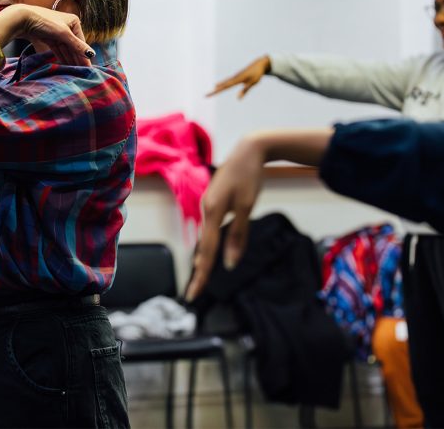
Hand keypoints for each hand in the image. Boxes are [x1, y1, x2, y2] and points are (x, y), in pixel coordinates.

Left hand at [0, 4, 93, 66]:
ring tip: (74, 72)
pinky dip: (61, 57)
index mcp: (74, 22)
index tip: (88, 69)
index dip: (84, 56)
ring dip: (69, 60)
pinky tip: (65, 66)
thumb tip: (91, 54)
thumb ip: (77, 45)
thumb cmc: (45, 22)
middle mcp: (67, 26)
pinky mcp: (48, 37)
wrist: (22, 18)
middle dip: (77, 59)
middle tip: (82, 73)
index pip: (81, 42)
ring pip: (65, 49)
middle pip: (73, 46)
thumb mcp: (63, 34)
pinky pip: (57, 49)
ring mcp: (57, 32)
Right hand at [184, 135, 265, 301]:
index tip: (193, 294)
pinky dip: (210, 243)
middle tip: (195, 292)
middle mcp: (205, 209)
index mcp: (212, 211)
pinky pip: (210, 228)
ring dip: (206, 257)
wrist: (248, 150)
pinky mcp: (213, 201)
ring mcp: (208, 205)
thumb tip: (230, 262)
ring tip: (201, 277)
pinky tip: (211, 251)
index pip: (208, 251)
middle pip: (203, 246)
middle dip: (200, 270)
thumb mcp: (247, 206)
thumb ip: (238, 235)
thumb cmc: (250, 176)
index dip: (202, 274)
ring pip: (206, 237)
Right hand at [207, 55, 270, 98]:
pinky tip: (219, 85)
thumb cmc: (257, 74)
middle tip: (206, 95)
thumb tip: (238, 98)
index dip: (216, 91)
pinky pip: (228, 81)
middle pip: (223, 85)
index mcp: (237, 79)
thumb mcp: (252, 83)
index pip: (225, 87)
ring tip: (212, 89)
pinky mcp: (237, 76)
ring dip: (219, 86)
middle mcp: (234, 77)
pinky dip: (223, 83)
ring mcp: (235, 76)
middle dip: (215, 91)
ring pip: (225, 82)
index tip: (209, 94)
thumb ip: (245, 90)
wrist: (260, 63)